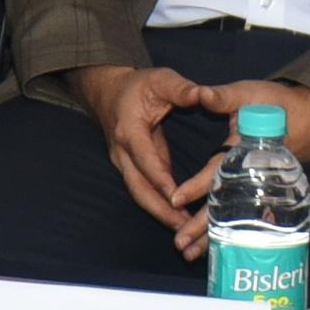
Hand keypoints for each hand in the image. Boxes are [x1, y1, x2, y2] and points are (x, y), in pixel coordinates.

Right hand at [70, 64, 206, 241]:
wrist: (107, 91)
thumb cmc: (137, 85)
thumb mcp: (160, 80)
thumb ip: (181, 88)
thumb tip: (202, 94)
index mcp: (129, 131)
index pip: (146, 160)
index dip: (161, 180)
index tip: (179, 198)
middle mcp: (121, 152)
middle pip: (138, 188)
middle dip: (161, 209)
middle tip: (185, 227)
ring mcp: (122, 162)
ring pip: (139, 194)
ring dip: (160, 213)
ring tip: (184, 230)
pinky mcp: (129, 168)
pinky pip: (143, 190)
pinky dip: (159, 205)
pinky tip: (178, 217)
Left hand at [167, 79, 309, 258]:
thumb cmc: (279, 103)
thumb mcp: (251, 93)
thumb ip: (223, 97)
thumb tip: (199, 94)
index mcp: (248, 150)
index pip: (219, 171)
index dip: (199, 186)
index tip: (176, 199)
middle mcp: (255, 174)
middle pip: (226, 204)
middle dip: (202, 226)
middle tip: (180, 245)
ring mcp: (261, 185)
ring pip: (234, 214)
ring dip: (212, 233)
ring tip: (189, 254)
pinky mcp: (263, 189)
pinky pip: (244, 213)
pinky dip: (229, 229)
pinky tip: (214, 245)